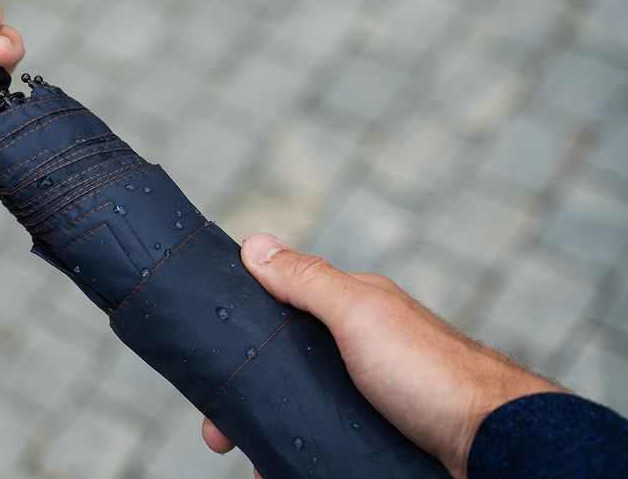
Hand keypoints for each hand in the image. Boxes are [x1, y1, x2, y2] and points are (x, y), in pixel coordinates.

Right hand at [201, 234, 564, 478]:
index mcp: (352, 313)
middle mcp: (356, 352)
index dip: (239, 335)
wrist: (493, 447)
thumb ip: (308, 281)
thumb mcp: (360, 314)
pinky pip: (321, 445)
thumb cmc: (432, 373)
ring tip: (248, 463)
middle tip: (217, 438)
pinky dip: (294, 456)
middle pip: (282, 370)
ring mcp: (365, 398)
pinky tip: (277, 470)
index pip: (278, 311)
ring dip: (265, 434)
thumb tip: (255, 243)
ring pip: (298, 412)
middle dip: (243, 401)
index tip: (206, 369)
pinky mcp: (373, 438)